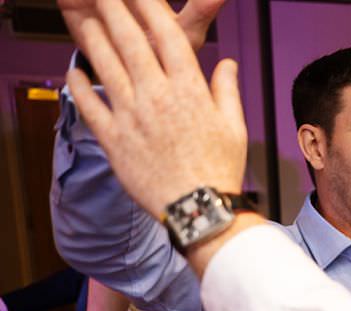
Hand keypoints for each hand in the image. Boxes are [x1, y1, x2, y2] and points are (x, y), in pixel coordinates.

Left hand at [63, 0, 246, 216]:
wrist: (198, 210)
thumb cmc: (219, 172)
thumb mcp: (235, 128)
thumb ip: (227, 90)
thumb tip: (227, 65)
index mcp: (190, 90)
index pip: (167, 34)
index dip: (150, 6)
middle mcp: (157, 96)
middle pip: (130, 39)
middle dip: (114, 9)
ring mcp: (131, 115)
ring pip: (104, 64)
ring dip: (92, 36)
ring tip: (87, 20)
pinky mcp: (112, 137)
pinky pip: (88, 103)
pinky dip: (78, 84)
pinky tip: (75, 71)